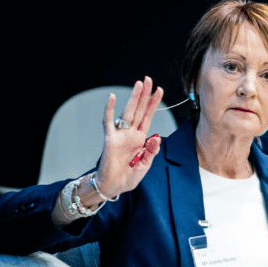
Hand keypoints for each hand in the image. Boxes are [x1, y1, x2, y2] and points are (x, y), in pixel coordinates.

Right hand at [95, 77, 164, 197]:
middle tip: (148, 80)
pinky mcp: (110, 140)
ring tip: (139, 84)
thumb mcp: (146, 165)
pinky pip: (108, 122)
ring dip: (133, 98)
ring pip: (128, 113)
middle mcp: (131, 134)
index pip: (148, 117)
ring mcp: (120, 135)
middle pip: (139, 110)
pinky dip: (109, 110)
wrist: (113, 186)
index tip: (160, 90)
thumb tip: (156, 138)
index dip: (154, 104)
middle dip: (144, 95)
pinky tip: (111, 98)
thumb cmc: (128, 176)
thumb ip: (151, 152)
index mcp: (140, 139)